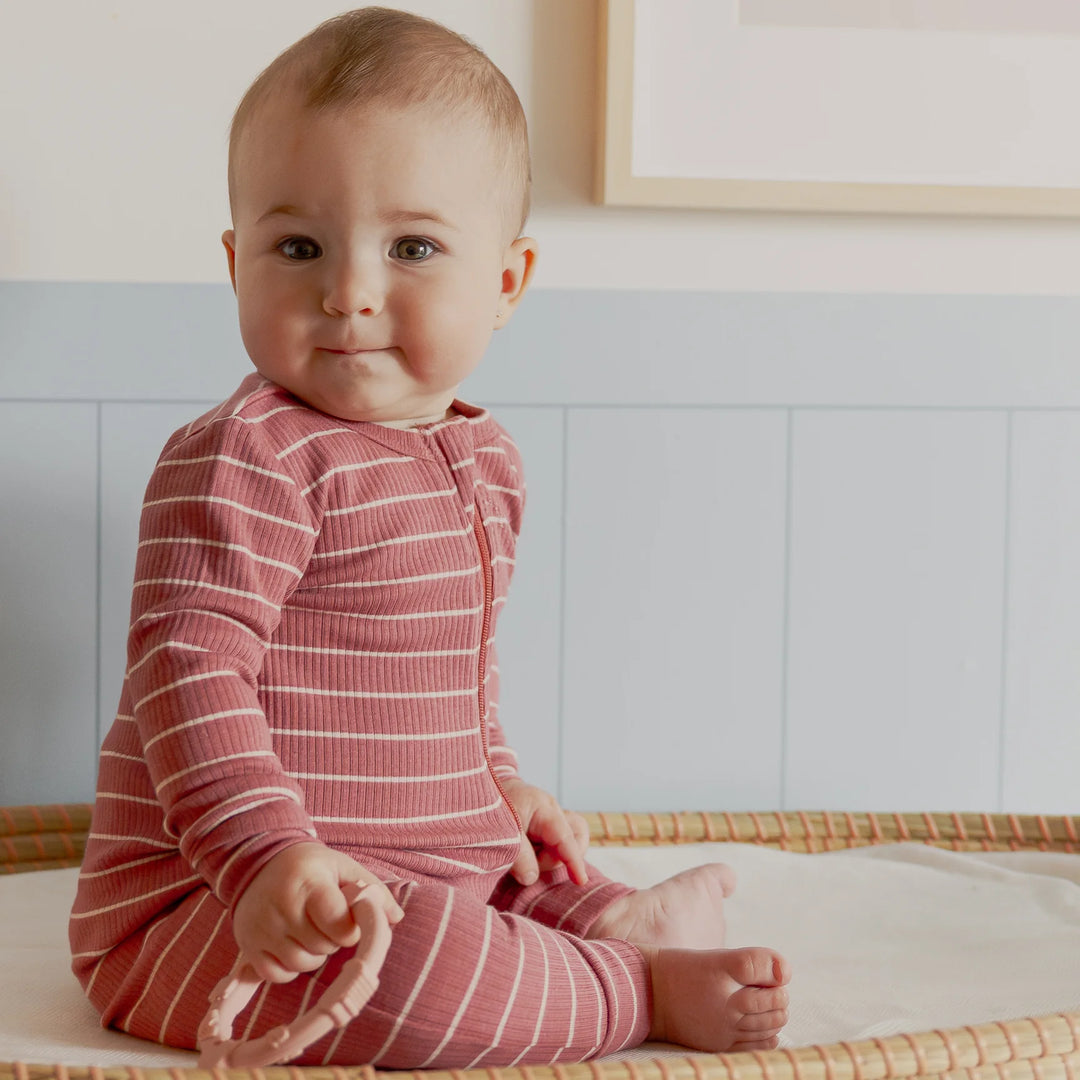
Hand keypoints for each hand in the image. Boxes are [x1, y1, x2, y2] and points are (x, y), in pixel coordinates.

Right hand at [232, 842, 403, 982]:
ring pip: (301, 965)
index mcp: (310, 884)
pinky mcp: (248, 946)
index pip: (339, 925)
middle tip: (327, 921)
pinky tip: (292, 944)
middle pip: (323, 948)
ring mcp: (262, 929)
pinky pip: (277, 975)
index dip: (350, 929)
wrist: (259, 861)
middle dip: (332, 939)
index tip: (348, 919)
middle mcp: (282, 907)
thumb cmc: (309, 866)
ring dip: (313, 955)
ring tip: (310, 931)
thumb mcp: (343, 867)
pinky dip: (289, 968)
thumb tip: (396, 917)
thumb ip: (372, 890)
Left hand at [501, 779, 589, 886]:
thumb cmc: (492, 806)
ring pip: (565, 847)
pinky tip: (527, 856)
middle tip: (524, 860)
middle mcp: (553, 813)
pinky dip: (544, 857)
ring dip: (546, 859)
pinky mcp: (545, 831)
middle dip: (550, 860)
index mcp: (544, 808)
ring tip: (523, 857)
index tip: (580, 881)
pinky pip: (556, 847)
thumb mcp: (501, 830)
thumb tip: (531, 878)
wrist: (481, 789)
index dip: (573, 861)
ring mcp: (550, 821)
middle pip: (571, 843)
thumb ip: (518, 855)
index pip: (565, 837)